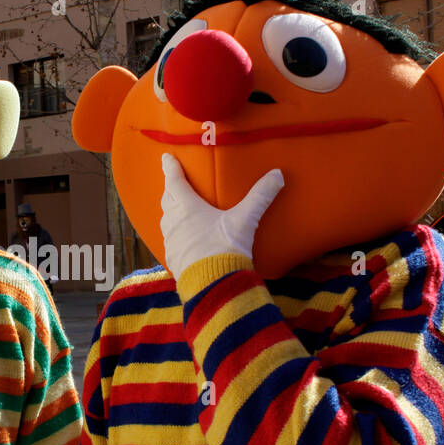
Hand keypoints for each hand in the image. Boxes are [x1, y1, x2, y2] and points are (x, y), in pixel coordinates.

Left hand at [159, 154, 283, 279]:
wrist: (213, 286)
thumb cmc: (225, 248)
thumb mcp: (245, 220)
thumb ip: (260, 196)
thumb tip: (277, 174)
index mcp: (187, 207)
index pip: (175, 182)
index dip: (171, 168)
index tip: (166, 158)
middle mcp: (174, 222)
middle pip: (168, 200)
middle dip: (170, 188)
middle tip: (173, 181)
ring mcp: (171, 242)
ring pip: (167, 221)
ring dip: (171, 212)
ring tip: (177, 209)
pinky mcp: (173, 260)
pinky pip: (170, 241)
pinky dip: (174, 234)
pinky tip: (182, 238)